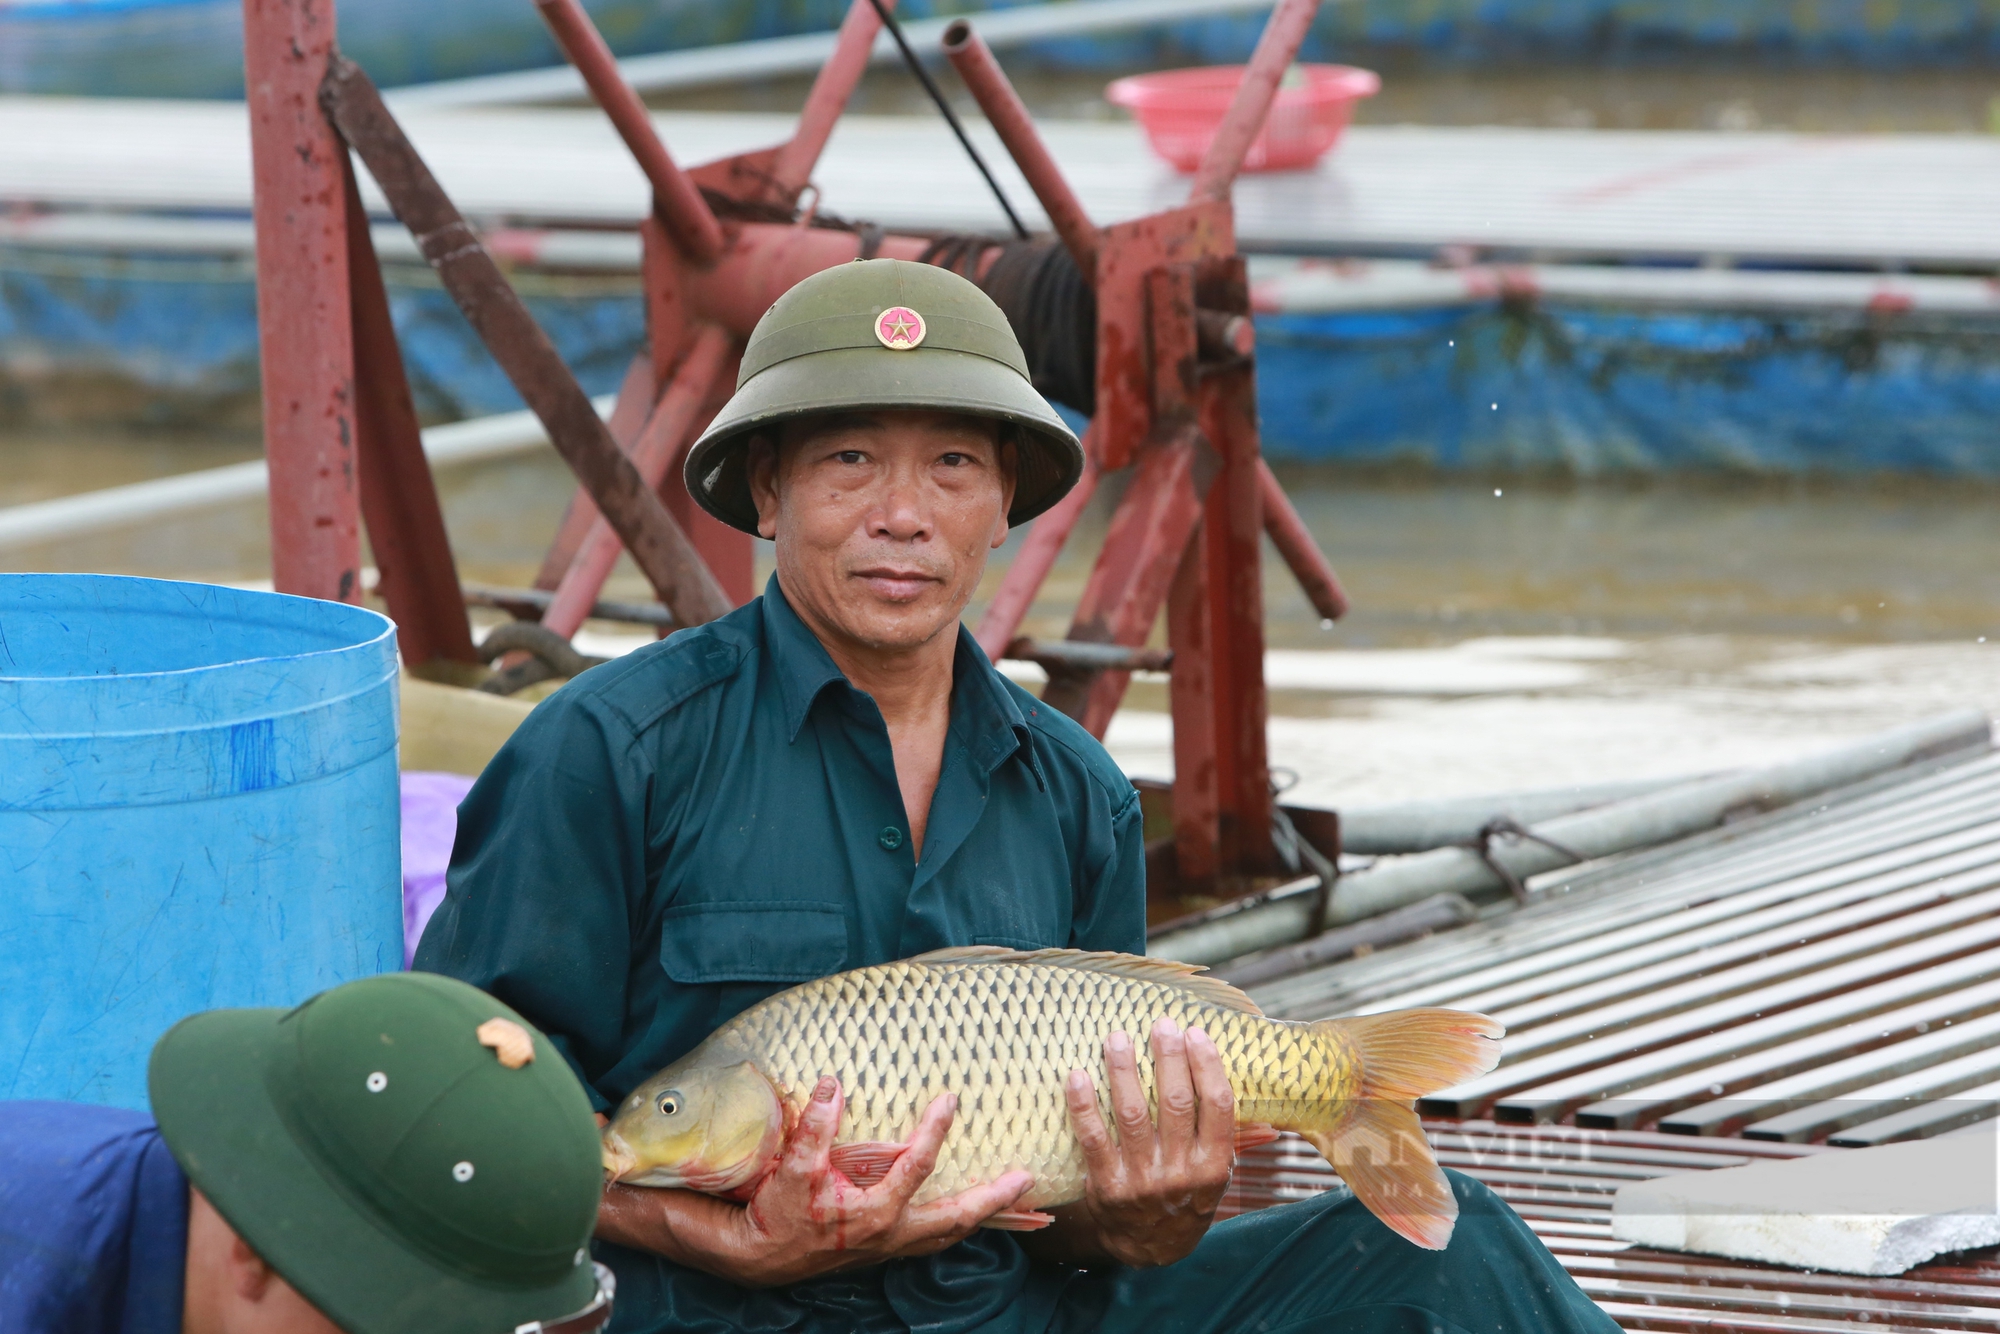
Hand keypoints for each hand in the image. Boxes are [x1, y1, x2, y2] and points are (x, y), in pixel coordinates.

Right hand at [596, 1076, 1032, 1287]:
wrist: (743, 1266)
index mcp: (786, 1218)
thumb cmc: (716, 1227)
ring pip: (932, 1222)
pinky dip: (994, 1218)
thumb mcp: (687, 1209)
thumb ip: (655, 1182)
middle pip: (885, 1200)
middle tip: (947, 1105)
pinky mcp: (895, 1235)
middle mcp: (836, 1231)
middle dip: (920, 1155)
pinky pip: (951, 1229)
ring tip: (1023, 1170)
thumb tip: (602, 1149)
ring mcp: (872, 1238)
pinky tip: (1036, 1206)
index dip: (818, 1134)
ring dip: (978, 1197)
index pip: (801, 1173)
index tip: (835, 1086)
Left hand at [1061, 1018, 1235, 1267]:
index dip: (1207, 1065)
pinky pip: (1093, 1138)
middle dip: (1168, 1057)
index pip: (1217, 1105)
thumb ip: (1226, 1136)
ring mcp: (1142, 1179)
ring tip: (1117, 1038)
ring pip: (1132, 1114)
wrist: (1148, 1249)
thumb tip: (1249, 1096)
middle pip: (1175, 1102)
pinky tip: (1078, 1075)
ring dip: (1123, 1071)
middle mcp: (1180, 1172)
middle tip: (1160, 1024)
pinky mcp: (1107, 1185)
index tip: (1195, 1033)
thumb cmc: (1186, 1199)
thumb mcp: (1216, 1176)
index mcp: (1213, 1165)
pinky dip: (1084, 1105)